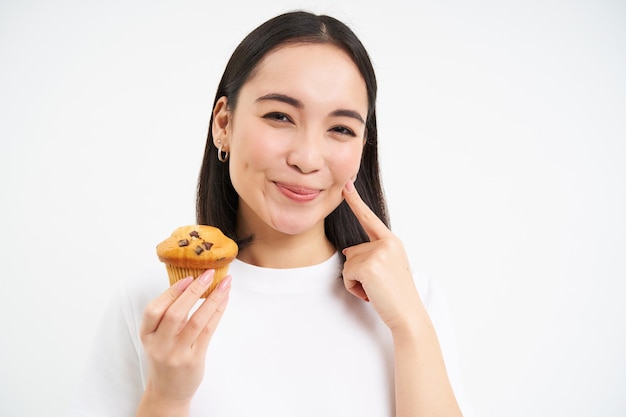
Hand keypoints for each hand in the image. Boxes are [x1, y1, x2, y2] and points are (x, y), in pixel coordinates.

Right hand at [139, 270, 230, 406]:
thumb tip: (192, 283)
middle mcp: (160, 345)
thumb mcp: (158, 337)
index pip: (154, 309)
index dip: (171, 292)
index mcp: (147, 335)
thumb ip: (168, 314)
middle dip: (194, 291)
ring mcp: (177, 354)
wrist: (167, 391)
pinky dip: (217, 312)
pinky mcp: (194, 360)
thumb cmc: (165, 357)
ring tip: (224, 284)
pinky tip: (224, 300)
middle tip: (209, 274)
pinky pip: (208, 331)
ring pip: (196, 321)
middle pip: (175, 313)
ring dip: (212, 299)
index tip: (188, 277)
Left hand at [341, 180, 421, 330]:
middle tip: (378, 286)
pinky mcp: (369, 265)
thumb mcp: (387, 269)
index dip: (356, 201)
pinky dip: (354, 288)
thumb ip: (371, 255)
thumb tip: (348, 252)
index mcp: (392, 242)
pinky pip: (347, 275)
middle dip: (358, 272)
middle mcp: (387, 243)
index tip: (346, 185)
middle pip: (353, 252)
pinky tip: (371, 294)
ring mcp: (378, 253)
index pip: (370, 219)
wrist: (408, 315)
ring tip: (376, 290)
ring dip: (356, 282)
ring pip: (348, 264)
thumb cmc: (397, 296)